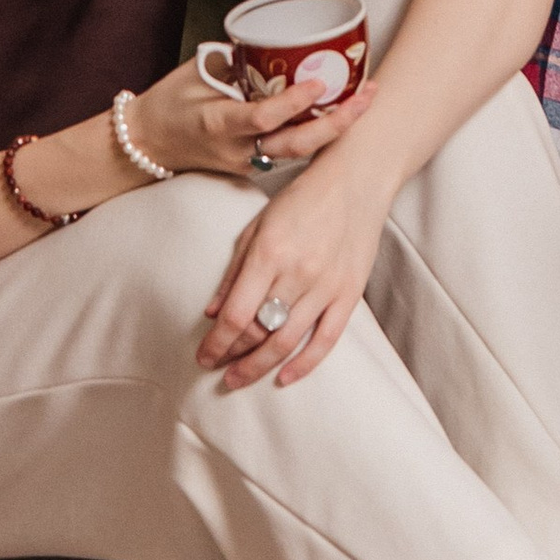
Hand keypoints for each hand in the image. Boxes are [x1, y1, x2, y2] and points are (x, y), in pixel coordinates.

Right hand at [127, 59, 375, 185]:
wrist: (147, 144)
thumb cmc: (168, 104)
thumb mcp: (196, 73)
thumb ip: (235, 62)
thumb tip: (273, 44)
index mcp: (219, 123)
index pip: (264, 117)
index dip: (295, 101)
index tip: (320, 82)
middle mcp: (236, 149)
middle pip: (296, 144)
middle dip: (337, 122)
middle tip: (368, 94)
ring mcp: (246, 163)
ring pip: (299, 153)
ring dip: (334, 129)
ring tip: (364, 101)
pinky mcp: (252, 167)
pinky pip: (290, 154)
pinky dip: (316, 135)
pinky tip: (339, 115)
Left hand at [200, 138, 389, 388]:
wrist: (356, 180)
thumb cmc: (302, 199)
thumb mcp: (257, 225)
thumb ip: (234, 270)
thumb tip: (212, 313)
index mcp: (269, 252)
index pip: (236, 314)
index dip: (216, 343)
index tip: (203, 357)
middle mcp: (297, 272)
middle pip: (259, 331)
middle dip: (232, 356)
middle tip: (217, 371)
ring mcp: (326, 286)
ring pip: (287, 341)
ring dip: (259, 366)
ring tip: (239, 379)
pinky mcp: (349, 293)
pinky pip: (326, 339)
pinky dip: (304, 364)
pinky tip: (283, 378)